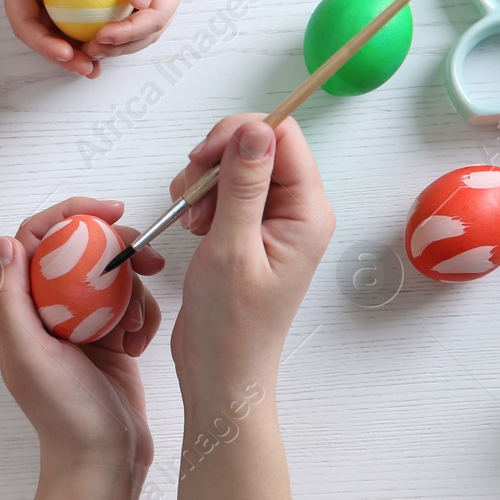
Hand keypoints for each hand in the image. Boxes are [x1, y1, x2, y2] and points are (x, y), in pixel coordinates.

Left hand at [0, 198, 164, 474]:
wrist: (103, 462)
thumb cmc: (63, 415)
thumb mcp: (28, 355)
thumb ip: (11, 299)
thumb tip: (5, 241)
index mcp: (17, 307)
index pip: (37, 237)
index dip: (70, 213)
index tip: (110, 211)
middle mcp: (45, 309)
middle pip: (80, 249)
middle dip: (116, 249)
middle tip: (148, 258)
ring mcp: (80, 322)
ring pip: (111, 275)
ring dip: (134, 291)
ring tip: (137, 325)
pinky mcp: (109, 337)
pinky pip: (132, 304)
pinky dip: (143, 317)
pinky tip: (139, 345)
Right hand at [2, 0, 101, 76]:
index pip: (25, 24)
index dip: (42, 45)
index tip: (66, 53)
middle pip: (46, 36)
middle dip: (65, 58)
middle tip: (89, 68)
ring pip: (68, 29)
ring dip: (84, 49)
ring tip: (106, 61)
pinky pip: (88, 10)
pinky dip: (101, 24)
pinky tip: (123, 30)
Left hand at [89, 0, 191, 59]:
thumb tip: (139, 3)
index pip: (156, 19)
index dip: (130, 34)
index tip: (102, 37)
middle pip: (145, 31)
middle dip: (119, 48)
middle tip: (88, 52)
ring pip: (128, 24)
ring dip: (107, 41)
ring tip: (80, 47)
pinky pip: (110, 5)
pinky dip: (94, 19)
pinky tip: (70, 23)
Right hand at [170, 116, 334, 394]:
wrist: (221, 370)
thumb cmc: (231, 323)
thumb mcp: (231, 248)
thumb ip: (243, 184)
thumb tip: (255, 128)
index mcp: (307, 212)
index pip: (282, 136)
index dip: (239, 135)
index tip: (202, 159)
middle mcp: (296, 210)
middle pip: (257, 145)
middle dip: (215, 161)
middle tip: (191, 197)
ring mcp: (272, 220)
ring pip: (235, 165)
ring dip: (203, 182)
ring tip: (192, 220)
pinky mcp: (249, 229)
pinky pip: (224, 190)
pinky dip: (200, 198)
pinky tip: (192, 226)